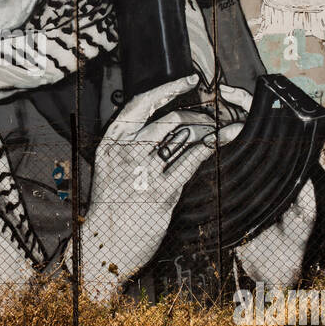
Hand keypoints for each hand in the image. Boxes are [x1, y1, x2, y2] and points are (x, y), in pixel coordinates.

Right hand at [83, 74, 224, 295]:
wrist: (103, 244)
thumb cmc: (109, 206)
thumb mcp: (110, 167)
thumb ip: (129, 145)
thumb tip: (162, 126)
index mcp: (112, 141)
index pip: (142, 103)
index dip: (168, 88)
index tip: (188, 80)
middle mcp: (127, 151)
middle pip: (170, 118)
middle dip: (199, 114)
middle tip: (213, 117)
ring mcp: (143, 171)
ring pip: (184, 136)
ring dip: (208, 129)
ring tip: (221, 128)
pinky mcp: (160, 192)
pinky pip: (191, 161)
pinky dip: (209, 147)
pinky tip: (220, 142)